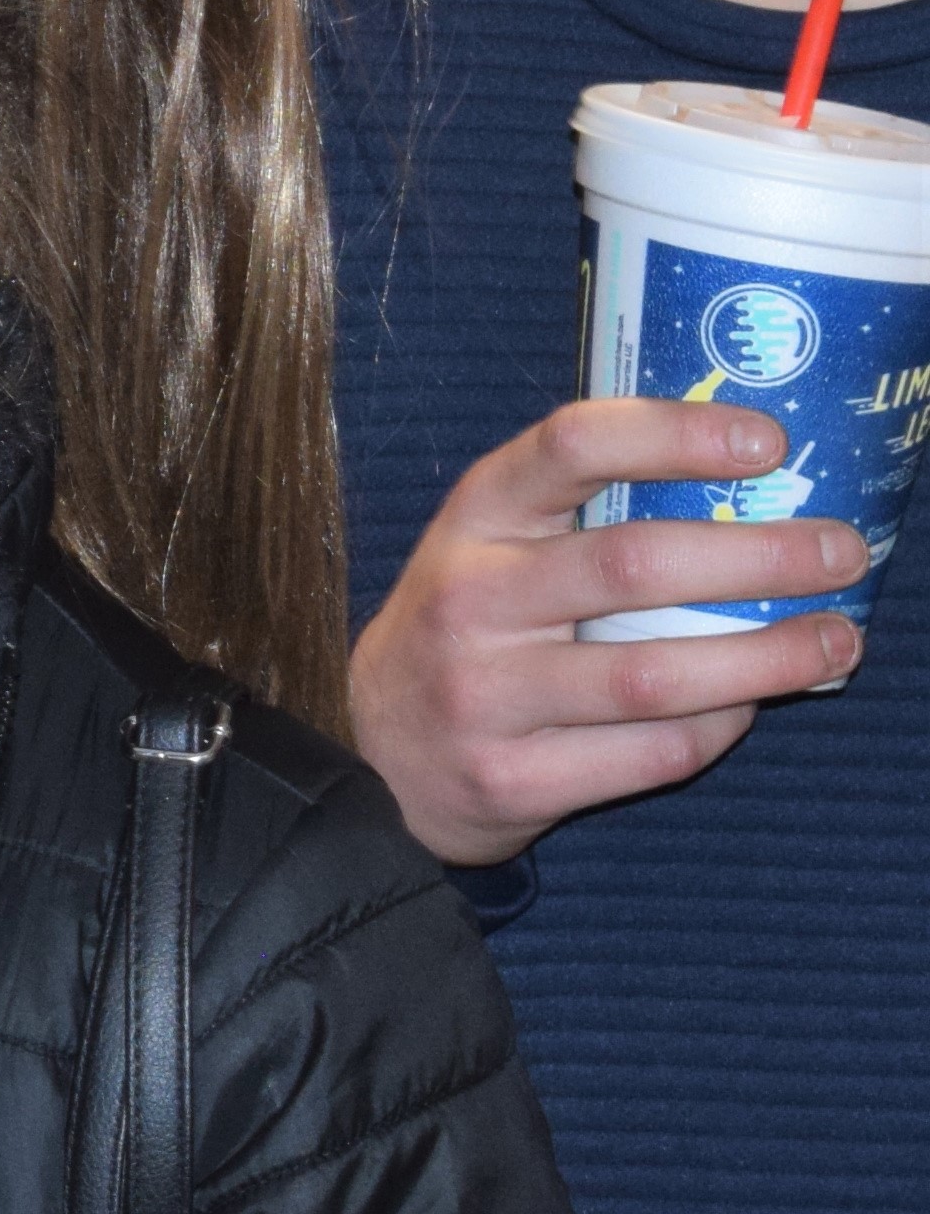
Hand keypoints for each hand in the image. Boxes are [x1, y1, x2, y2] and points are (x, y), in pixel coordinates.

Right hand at [346, 398, 873, 865]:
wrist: (373, 753)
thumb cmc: (467, 631)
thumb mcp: (493, 547)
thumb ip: (585, 517)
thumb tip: (751, 495)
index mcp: (473, 518)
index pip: (571, 446)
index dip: (675, 435)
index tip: (768, 441)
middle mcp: (470, 597)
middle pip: (634, 564)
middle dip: (759, 556)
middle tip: (840, 551)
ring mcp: (484, 693)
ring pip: (655, 674)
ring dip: (768, 657)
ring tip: (836, 640)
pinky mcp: (510, 779)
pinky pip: (651, 752)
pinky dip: (720, 726)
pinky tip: (747, 706)